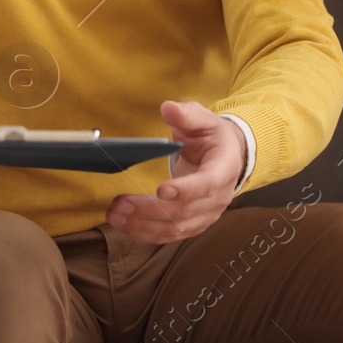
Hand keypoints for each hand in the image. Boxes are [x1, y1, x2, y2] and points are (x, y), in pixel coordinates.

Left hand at [104, 101, 245, 243]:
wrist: (228, 156)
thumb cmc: (212, 136)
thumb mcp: (203, 119)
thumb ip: (186, 115)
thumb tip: (168, 108)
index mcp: (223, 168)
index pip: (207, 184)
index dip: (186, 190)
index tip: (162, 190)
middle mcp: (218, 197)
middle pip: (185, 211)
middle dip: (150, 209)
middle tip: (121, 203)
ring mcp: (206, 214)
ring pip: (175, 228)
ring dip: (142, 225)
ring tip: (115, 215)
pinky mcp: (193, 223)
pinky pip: (169, 234)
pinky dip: (145, 233)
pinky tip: (124, 224)